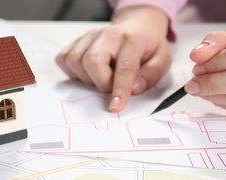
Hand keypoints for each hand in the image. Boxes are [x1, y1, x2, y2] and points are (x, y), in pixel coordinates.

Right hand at [55, 6, 170, 111]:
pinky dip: (73, 72)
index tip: (114, 107)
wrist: (136, 25)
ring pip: (75, 61)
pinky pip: (64, 60)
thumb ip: (152, 75)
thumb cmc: (147, 46)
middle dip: (101, 83)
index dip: (119, 90)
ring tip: (102, 76)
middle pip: (92, 62)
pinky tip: (88, 72)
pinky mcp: (77, 41)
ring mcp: (90, 36)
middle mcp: (109, 35)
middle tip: (112, 85)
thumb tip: (135, 89)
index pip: (124, 67)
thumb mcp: (162, 59)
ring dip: (87, 78)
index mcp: (132, 40)